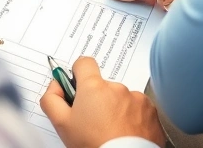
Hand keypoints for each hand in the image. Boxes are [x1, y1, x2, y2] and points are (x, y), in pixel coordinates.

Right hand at [40, 57, 165, 147]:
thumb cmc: (93, 145)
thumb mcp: (62, 125)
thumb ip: (52, 99)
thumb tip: (55, 86)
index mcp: (93, 87)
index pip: (84, 63)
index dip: (78, 75)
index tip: (77, 89)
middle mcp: (117, 88)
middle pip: (102, 85)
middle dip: (97, 99)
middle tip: (92, 121)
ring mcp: (136, 98)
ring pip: (120, 98)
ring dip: (116, 109)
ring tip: (111, 131)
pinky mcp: (151, 110)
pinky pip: (138, 108)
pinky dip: (132, 118)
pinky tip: (125, 133)